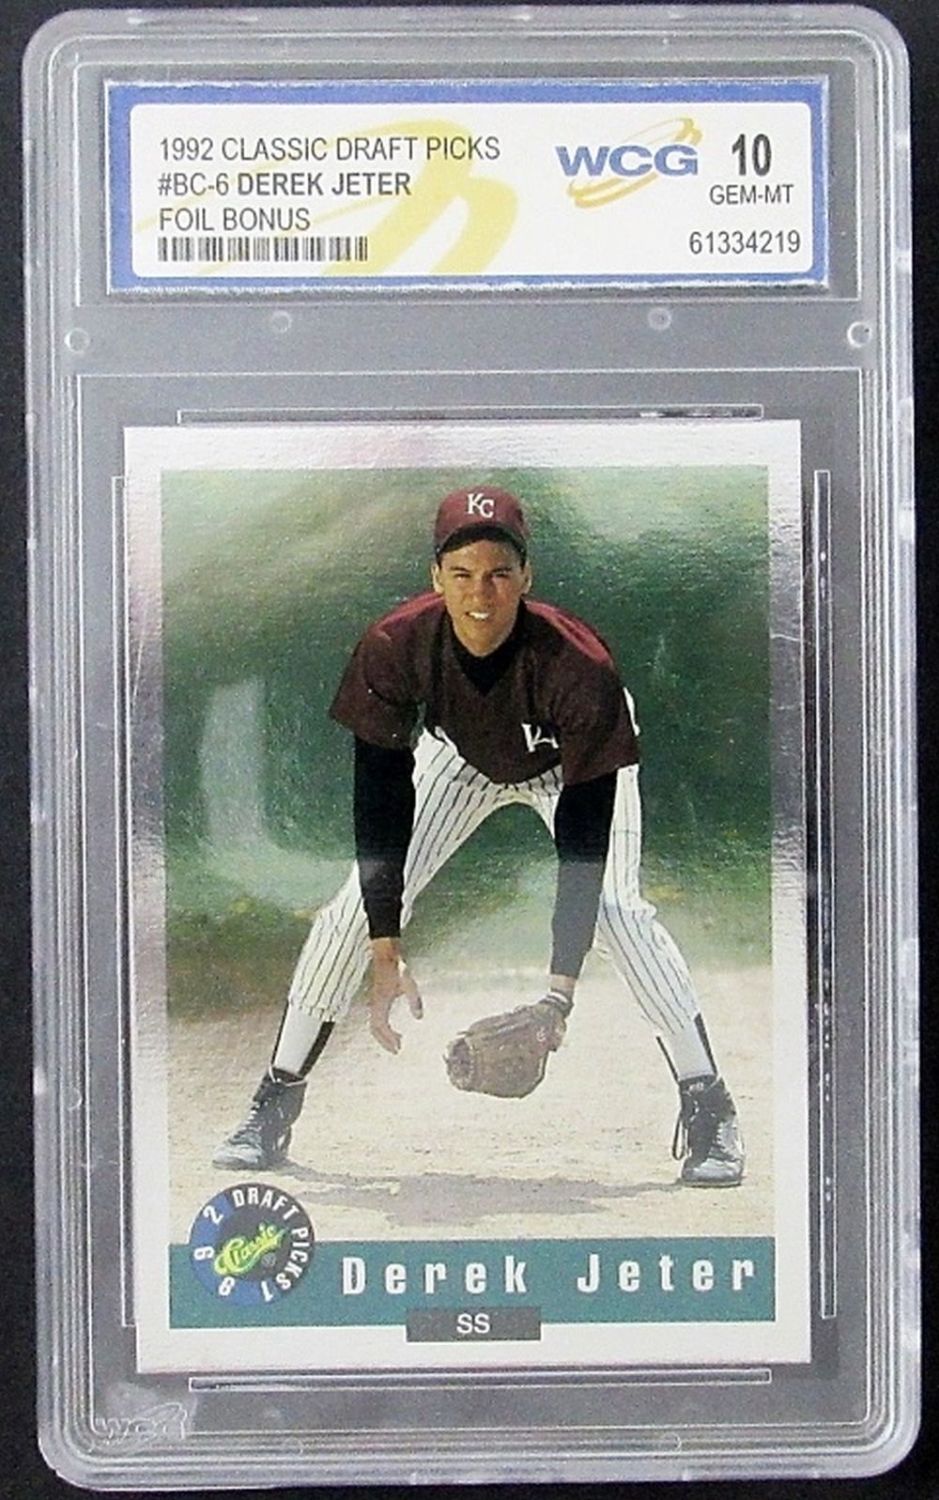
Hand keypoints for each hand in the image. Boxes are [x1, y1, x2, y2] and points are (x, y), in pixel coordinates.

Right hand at [369, 938, 422, 1053]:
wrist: (386, 955)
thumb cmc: (396, 968)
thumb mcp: (409, 984)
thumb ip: (414, 1001)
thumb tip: (418, 1017)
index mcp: (381, 1002)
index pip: (380, 1026)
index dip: (388, 1039)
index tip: (398, 1047)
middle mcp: (375, 1004)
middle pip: (374, 1029)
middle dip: (384, 1041)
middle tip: (397, 1050)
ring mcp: (374, 1002)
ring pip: (374, 1024)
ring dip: (383, 1036)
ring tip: (397, 1042)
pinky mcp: (377, 999)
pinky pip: (376, 1018)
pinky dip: (383, 1028)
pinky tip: (394, 1029)